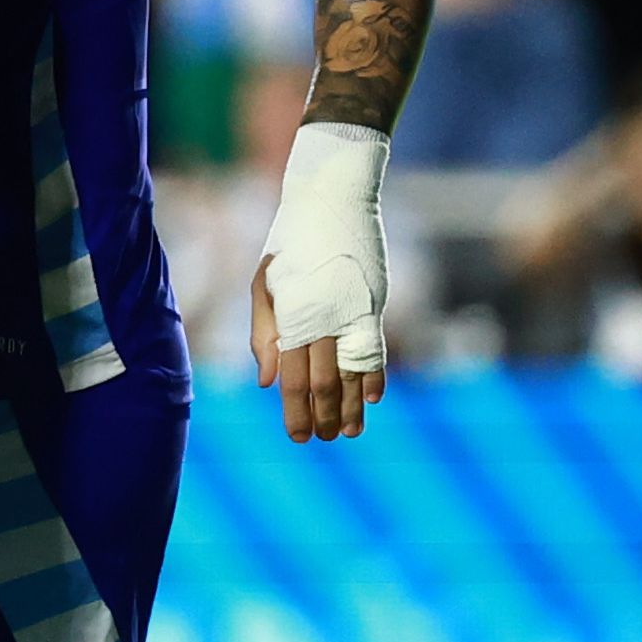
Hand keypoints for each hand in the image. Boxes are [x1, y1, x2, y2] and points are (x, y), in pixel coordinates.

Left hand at [248, 256, 383, 444]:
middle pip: (325, 383)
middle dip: (325, 416)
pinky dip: (375, 376)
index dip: (297, 412)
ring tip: (350, 432)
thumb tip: (266, 382)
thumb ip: (264, 336)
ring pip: (354, 373)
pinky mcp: (374, 305)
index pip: (293, 380)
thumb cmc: (289, 246)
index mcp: (292, 319)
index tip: (299, 438)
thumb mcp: (264, 285)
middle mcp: (324, 321)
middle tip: (325, 439)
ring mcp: (353, 314)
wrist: (330, 202)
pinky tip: (373, 398)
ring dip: (353, 406)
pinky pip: (376, 350)